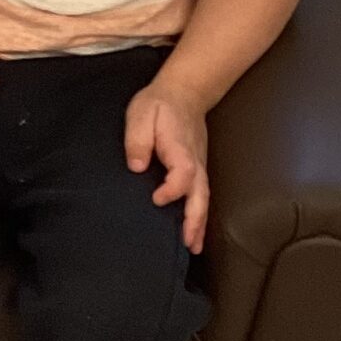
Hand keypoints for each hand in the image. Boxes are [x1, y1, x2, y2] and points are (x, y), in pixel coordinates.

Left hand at [125, 75, 209, 251]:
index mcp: (180, 148)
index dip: (173, 189)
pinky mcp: (198, 171)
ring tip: (194, 248)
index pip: (183, 173)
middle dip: (194, 220)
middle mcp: (195, 161)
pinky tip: (195, 234)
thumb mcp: (140, 114)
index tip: (157, 199)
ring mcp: (200, 167)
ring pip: (204, 199)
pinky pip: (202, 196)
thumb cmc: (159, 105)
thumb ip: (138, 140)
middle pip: (200, 194)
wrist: (184, 93)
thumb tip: (136, 165)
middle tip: (187, 243)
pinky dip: (201, 217)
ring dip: (200, 224)